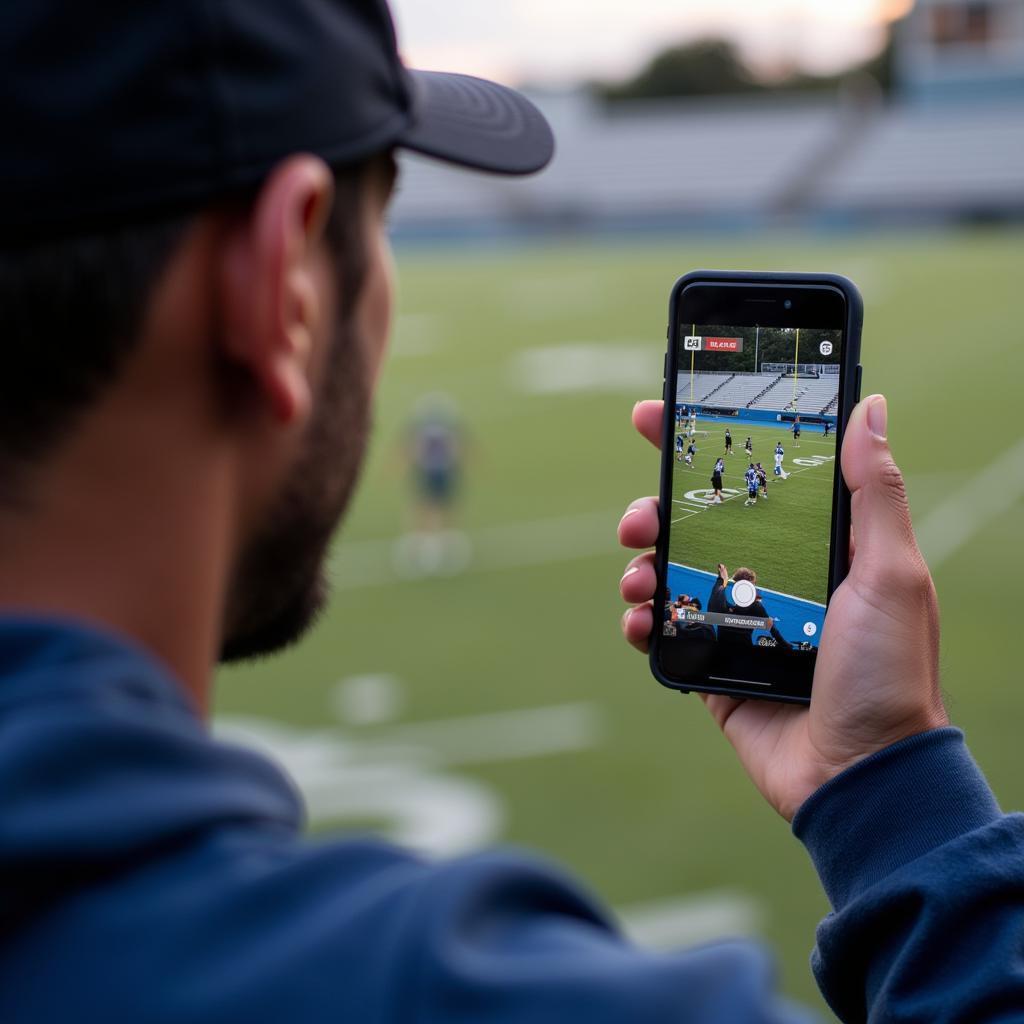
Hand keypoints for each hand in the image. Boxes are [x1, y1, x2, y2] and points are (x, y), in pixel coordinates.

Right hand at [618, 397, 947, 821]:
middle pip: (695, 524)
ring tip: (637, 581)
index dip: (702, 447)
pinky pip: (663, 632)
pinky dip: (641, 621)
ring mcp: (735, 621)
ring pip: (669, 574)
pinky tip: (640, 622)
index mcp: (812, 547)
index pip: (751, 480)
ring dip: (640, 567)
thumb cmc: (888, 673)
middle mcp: (770, 576)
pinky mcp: (711, 666)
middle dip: (655, 511)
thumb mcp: (891, 572)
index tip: (657, 418)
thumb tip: (870, 407)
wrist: (858, 775)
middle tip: (635, 520)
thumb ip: (874, 492)